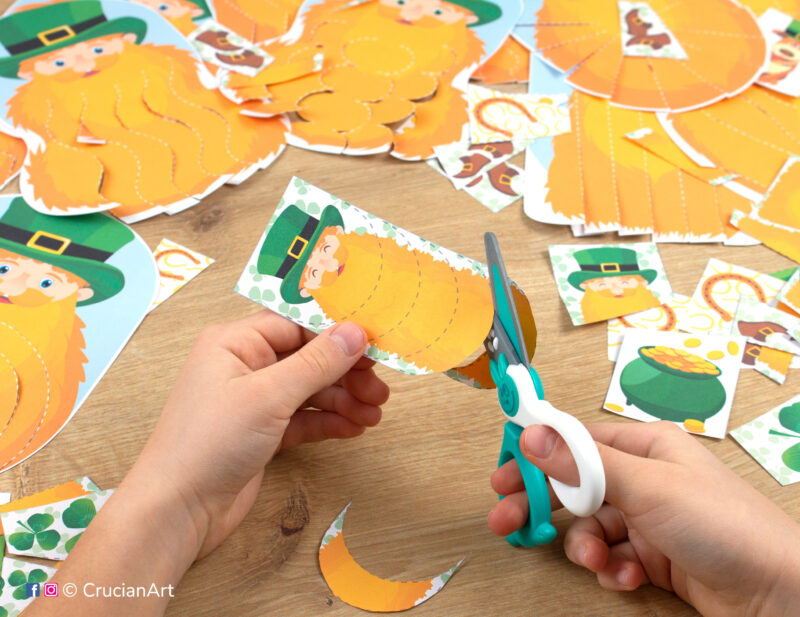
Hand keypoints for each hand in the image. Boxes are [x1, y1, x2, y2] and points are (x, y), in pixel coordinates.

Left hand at [132, 310, 388, 558]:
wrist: (178, 510)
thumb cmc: (210, 442)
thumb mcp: (269, 396)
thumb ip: (316, 363)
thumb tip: (355, 332)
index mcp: (234, 342)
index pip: (296, 325)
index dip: (336, 334)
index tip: (373, 346)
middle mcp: (243, 366)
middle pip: (307, 358)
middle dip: (345, 373)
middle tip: (379, 389)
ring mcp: (253, 401)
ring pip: (309, 390)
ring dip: (343, 400)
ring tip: (374, 414)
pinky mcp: (262, 432)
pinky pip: (303, 418)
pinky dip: (328, 422)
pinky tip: (354, 428)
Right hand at [488, 422, 799, 616]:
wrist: (777, 594)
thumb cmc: (722, 525)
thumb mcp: (646, 487)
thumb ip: (583, 463)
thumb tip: (533, 432)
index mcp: (645, 446)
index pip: (576, 442)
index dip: (537, 455)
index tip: (502, 472)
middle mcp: (645, 478)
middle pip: (576, 485)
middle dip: (544, 505)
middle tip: (507, 522)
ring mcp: (650, 519)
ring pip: (591, 526)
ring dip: (587, 547)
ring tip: (598, 562)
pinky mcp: (656, 556)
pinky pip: (613, 556)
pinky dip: (613, 569)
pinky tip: (627, 578)